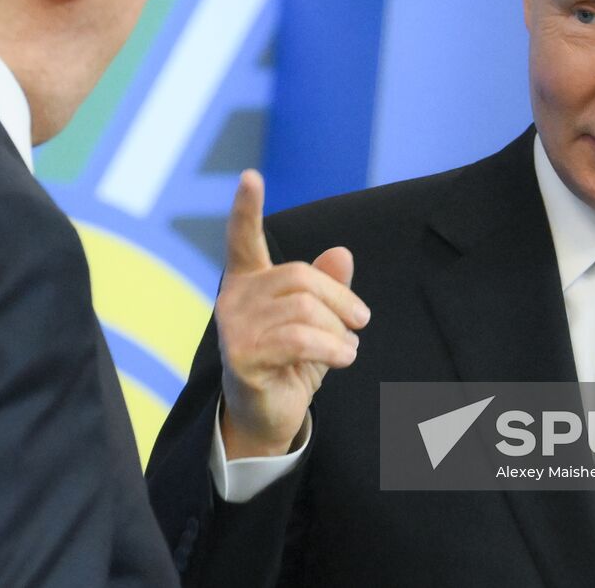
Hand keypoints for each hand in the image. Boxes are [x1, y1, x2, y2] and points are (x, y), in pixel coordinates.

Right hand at [216, 169, 369, 458]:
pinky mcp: (242, 357)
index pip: (243, 238)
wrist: (268, 419)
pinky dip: (332, 347)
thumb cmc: (292, 363)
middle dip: (340, 300)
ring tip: (348, 349)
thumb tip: (342, 253)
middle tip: (361, 322)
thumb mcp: (318, 322)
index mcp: (248, 282)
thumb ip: (328, 288)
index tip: (251, 176)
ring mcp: (233, 328)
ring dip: (338, 331)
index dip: (247, 207)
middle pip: (300, 277)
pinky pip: (298, 339)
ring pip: (303, 309)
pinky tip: (344, 358)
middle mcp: (233, 299)